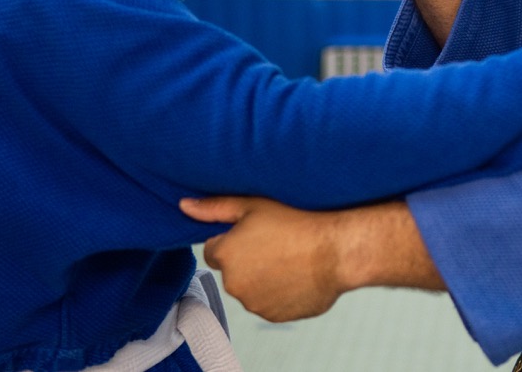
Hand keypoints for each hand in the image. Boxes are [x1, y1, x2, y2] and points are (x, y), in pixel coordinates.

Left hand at [181, 196, 344, 321]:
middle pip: (233, 271)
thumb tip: (184, 206)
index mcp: (225, 255)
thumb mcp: (254, 204)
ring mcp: (254, 303)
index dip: (235, 240)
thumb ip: (215, 208)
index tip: (257, 233)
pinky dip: (279, 293)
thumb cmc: (298, 221)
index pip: (215, 250)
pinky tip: (297, 275)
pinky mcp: (274, 316)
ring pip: (252, 289)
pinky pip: (270, 304)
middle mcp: (234, 284)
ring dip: (263, 278)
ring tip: (290, 259)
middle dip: (247, 260)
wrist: (336, 250)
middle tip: (276, 243)